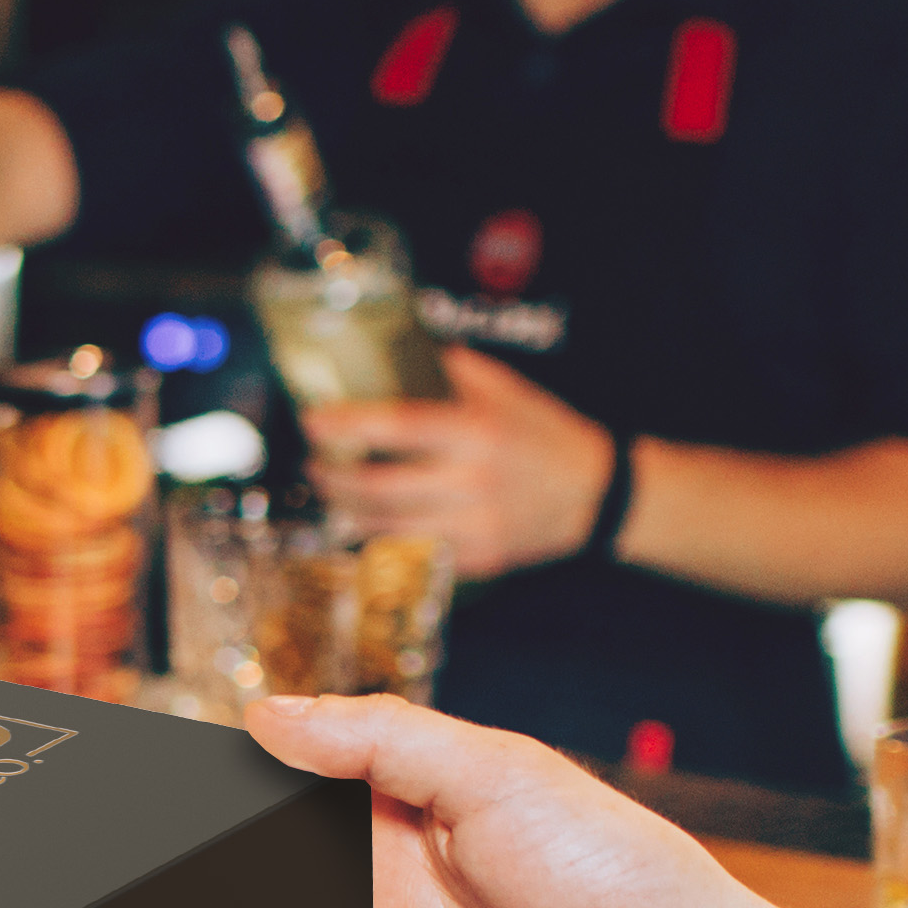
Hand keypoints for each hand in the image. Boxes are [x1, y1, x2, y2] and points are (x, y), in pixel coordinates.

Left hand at [304, 346, 617, 581]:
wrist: (595, 492)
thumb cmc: (543, 432)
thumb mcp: (504, 388)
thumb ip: (448, 370)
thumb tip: (393, 349)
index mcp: (476, 431)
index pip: (396, 426)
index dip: (346, 424)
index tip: (312, 420)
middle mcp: (472, 481)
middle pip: (379, 486)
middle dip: (334, 477)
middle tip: (314, 464)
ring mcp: (474, 526)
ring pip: (388, 527)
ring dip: (348, 511)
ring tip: (331, 493)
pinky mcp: (478, 558)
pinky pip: (415, 553)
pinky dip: (382, 540)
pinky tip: (366, 524)